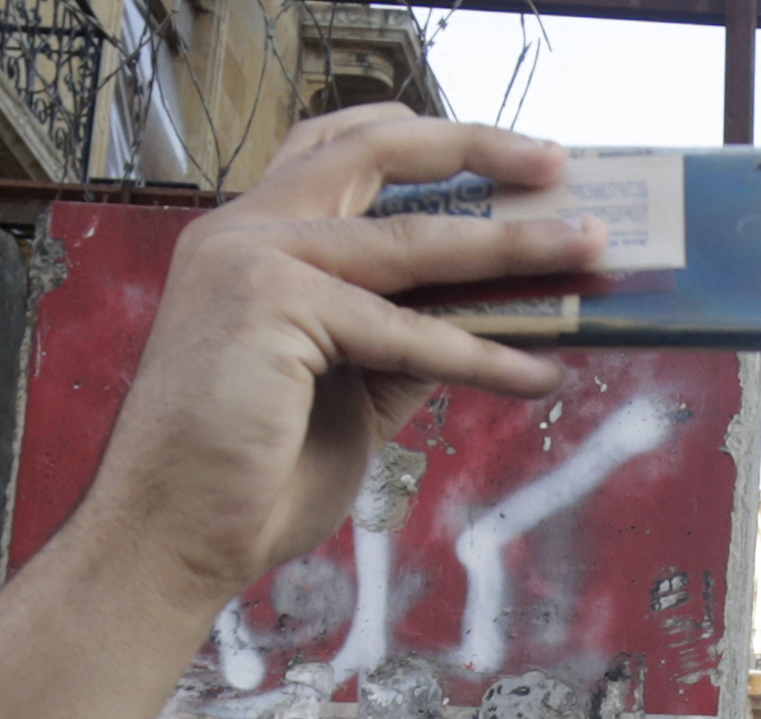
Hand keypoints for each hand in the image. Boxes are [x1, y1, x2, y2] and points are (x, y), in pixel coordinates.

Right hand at [78, 108, 610, 620]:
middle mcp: (244, 229)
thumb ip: (404, 338)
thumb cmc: (253, 471)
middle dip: (476, 148)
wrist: (173, 534)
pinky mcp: (271, 304)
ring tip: (588, 250)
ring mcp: (252, 257)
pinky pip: (407, 331)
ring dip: (513, 245)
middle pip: (374, 153)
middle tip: (558, 162)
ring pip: (412, 241)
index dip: (425, 143)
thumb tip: (491, 316)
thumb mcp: (349, 389)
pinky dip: (482, 356)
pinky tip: (538, 374)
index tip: (504, 155)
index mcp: (250, 235)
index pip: (339, 151)